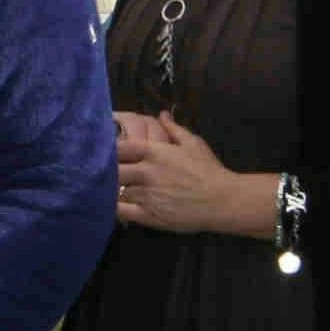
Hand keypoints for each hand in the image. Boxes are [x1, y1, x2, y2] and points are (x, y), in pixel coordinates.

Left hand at [114, 112, 272, 236]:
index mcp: (154, 152)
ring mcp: (146, 195)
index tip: (107, 153)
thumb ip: (173, 128)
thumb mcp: (193, 143)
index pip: (119, 148)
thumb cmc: (208, 170)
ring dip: (114, 190)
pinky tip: (114, 206)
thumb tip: (162, 114)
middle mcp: (146, 172)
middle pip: (114, 170)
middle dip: (110, 172)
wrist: (222, 200)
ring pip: (116, 190)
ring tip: (112, 190)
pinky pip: (121, 212)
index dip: (109, 151)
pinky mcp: (149, 215)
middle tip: (108, 174)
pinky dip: (114, 208)